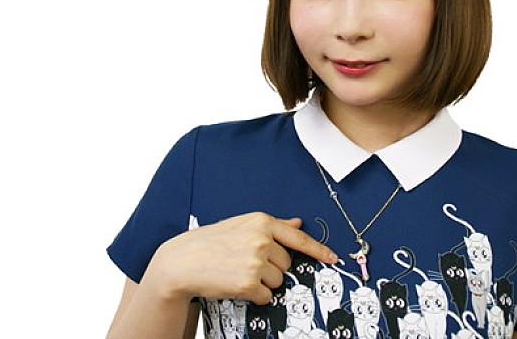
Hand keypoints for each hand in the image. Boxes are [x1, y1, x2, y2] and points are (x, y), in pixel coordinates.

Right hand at [142, 212, 337, 304]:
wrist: (183, 261)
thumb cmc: (210, 242)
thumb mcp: (241, 225)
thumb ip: (271, 226)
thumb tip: (297, 222)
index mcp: (261, 222)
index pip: (298, 237)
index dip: (318, 249)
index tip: (333, 258)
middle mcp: (261, 239)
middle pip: (287, 263)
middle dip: (271, 268)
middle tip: (246, 263)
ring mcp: (255, 261)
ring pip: (278, 281)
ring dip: (263, 282)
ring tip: (239, 272)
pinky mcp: (248, 282)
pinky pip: (266, 295)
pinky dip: (255, 295)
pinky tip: (237, 285)